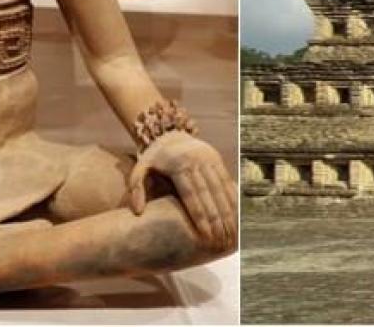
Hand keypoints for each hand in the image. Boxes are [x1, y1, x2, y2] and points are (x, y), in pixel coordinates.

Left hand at [127, 132, 236, 250]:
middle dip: (217, 219)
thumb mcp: (139, 170)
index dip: (200, 217)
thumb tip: (138, 212)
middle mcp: (196, 162)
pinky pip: (227, 181)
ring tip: (231, 232)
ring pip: (221, 189)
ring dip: (228, 212)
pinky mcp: (217, 158)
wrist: (169, 133)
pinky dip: (233, 198)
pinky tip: (237, 214)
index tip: (206, 236)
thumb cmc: (153, 158)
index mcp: (177, 166)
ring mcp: (209, 159)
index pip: (191, 196)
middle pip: (209, 195)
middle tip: (222, 240)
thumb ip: (136, 189)